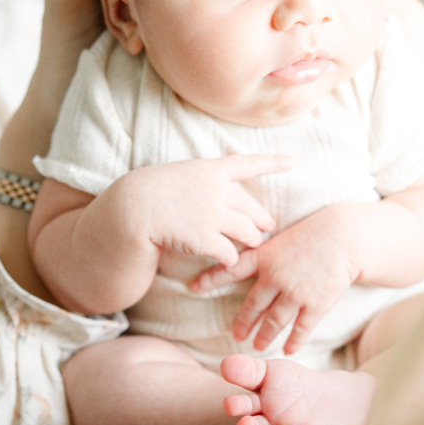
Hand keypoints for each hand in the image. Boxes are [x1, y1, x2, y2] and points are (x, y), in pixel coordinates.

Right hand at [124, 154, 291, 265]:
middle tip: (268, 227)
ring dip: (251, 241)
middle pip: (251, 207)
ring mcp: (213, 213)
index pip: (248, 163)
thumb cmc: (145, 195)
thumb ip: (203, 185)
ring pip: (247, 232)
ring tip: (253, 245)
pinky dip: (230, 260)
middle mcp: (217, 189)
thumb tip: (226, 199)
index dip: (273, 163)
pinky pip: (229, 253)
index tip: (295, 161)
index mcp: (209, 169)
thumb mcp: (175, 177)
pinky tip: (229, 263)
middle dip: (261, 219)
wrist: (128, 212)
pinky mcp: (207, 237)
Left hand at [192, 204, 360, 354]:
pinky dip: (294, 341)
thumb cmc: (317, 232)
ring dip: (265, 336)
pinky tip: (289, 349)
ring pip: (274, 322)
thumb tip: (247, 259)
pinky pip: (301, 328)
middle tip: (236, 336)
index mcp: (266, 257)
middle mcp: (275, 278)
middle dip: (243, 323)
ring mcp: (296, 293)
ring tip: (259, 346)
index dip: (210, 279)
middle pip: (253, 307)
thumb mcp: (284, 237)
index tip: (193, 288)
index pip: (231, 269)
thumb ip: (266, 253)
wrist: (347, 236)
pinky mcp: (316, 304)